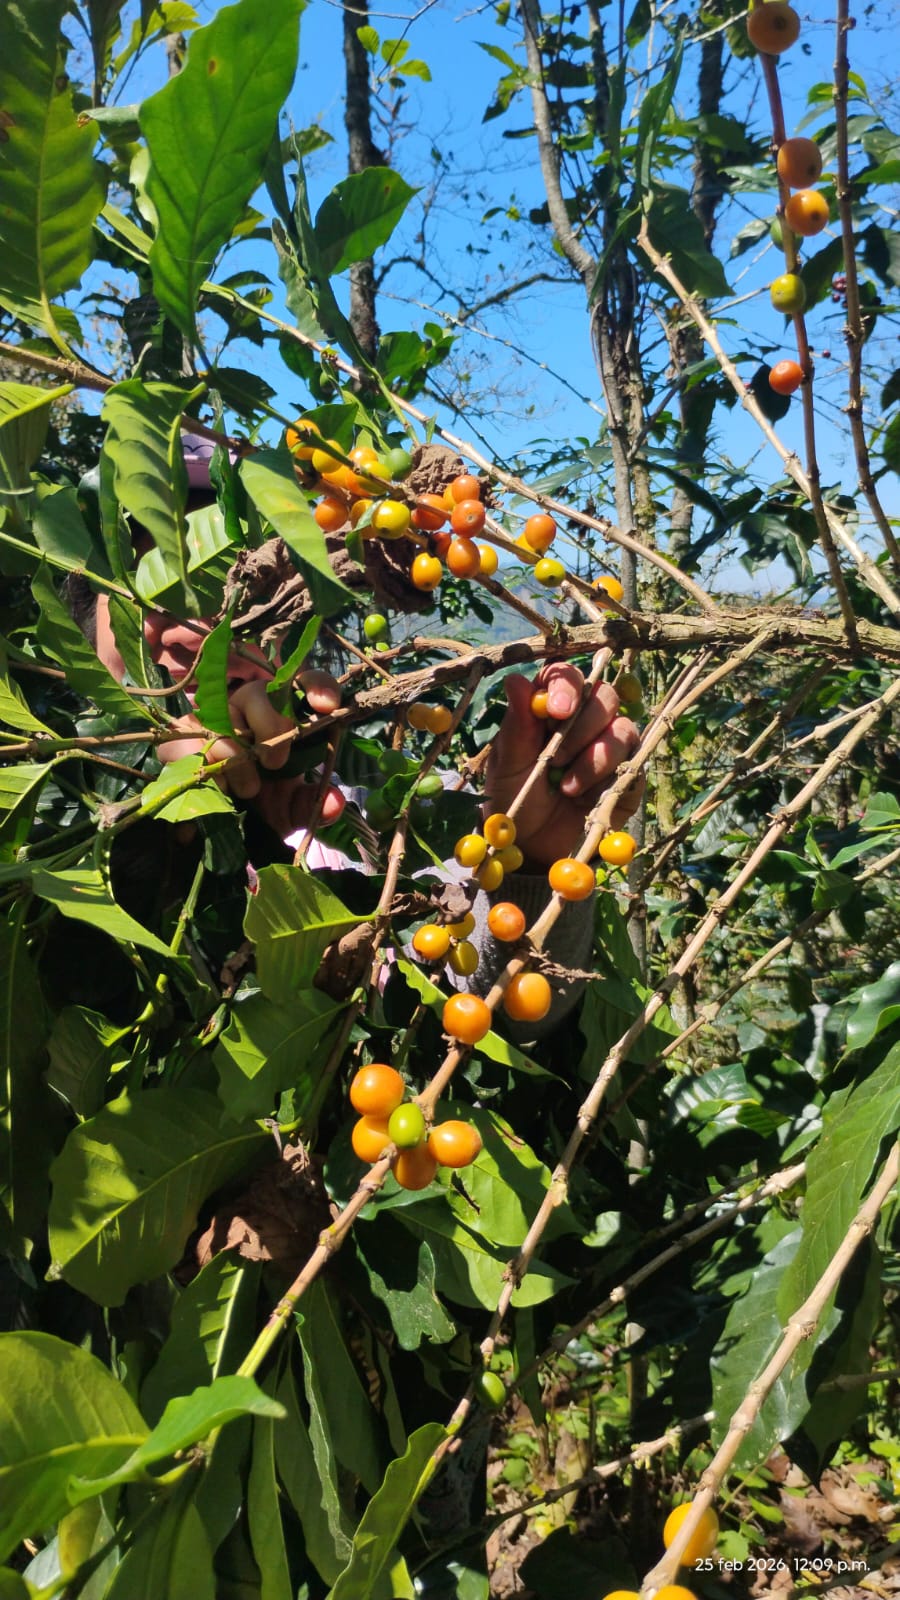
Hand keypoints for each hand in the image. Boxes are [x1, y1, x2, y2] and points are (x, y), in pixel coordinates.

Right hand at [159, 677, 344, 830]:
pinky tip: (219, 787)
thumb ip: (312, 804)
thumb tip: (332, 802)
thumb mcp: (291, 809)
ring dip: (237, 757)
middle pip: (258, 692)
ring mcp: (215, 718)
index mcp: (286, 716)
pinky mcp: (183, 735)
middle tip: (274, 764)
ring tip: (248, 789)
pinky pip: (189, 739)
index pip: (306, 683)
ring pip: (223, 717)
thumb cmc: (265, 804)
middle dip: (271, 726)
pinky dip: (206, 766)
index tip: (326, 706)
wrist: (219, 820)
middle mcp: (252, 708)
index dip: (318, 687)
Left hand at [484, 663, 642, 868]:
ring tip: (565, 787)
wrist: (533, 845)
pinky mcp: (629, 772)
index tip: (557, 710)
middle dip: (581, 727)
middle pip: (603, 695)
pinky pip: (633, 762)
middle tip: (555, 759)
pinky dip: (607, 780)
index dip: (566, 685)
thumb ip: (516, 726)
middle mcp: (585, 719)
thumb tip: (516, 680)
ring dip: (594, 758)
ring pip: (622, 728)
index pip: (567, 675)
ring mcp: (611, 745)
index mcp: (552, 707)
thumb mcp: (507, 764)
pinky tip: (585, 798)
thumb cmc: (515, 798)